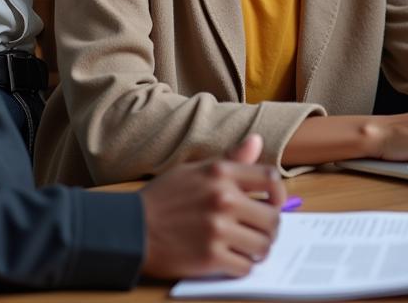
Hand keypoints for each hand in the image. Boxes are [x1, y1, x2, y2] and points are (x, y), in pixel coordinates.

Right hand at [139, 134, 286, 279]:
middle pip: (272, 217)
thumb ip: (230, 159)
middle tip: (263, 231)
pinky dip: (244, 265)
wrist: (129, 228)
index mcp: (222, 173)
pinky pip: (244, 266)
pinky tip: (235, 260)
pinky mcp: (209, 258)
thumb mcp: (195, 169)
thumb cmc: (163, 197)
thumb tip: (256, 140)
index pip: (270, 179)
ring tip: (252, 247)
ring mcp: (217, 230)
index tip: (274, 203)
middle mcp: (223, 199)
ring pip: (262, 244)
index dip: (278, 194)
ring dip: (260, 248)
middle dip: (271, 226)